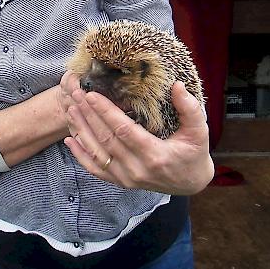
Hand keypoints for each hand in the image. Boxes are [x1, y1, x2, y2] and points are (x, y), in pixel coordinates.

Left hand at [62, 76, 213, 194]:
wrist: (191, 182)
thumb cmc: (194, 153)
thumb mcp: (199, 130)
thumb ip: (190, 108)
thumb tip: (177, 86)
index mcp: (155, 156)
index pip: (124, 131)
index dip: (106, 112)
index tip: (92, 95)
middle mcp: (137, 170)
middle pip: (106, 140)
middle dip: (88, 115)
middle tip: (76, 94)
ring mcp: (127, 178)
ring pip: (97, 153)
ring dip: (82, 130)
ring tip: (71, 109)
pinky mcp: (121, 182)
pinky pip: (96, 169)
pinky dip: (80, 155)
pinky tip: (70, 139)